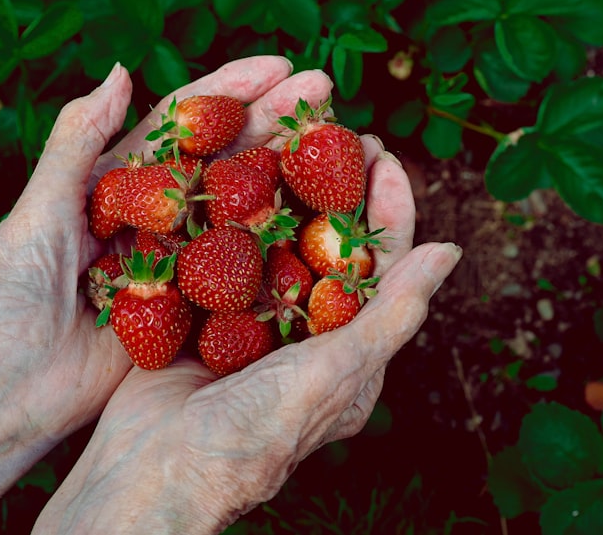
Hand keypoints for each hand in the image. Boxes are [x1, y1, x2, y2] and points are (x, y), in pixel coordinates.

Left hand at [0, 57, 302, 519]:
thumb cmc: (0, 303)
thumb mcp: (35, 216)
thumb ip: (76, 146)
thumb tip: (121, 70)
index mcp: (117, 185)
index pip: (183, 125)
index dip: (231, 92)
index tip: (279, 66)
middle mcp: (155, 219)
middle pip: (225, 161)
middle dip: (275, 123)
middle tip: (327, 91)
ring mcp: (178, 266)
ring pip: (243, 215)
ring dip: (290, 180)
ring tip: (343, 149)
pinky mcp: (189, 315)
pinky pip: (242, 281)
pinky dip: (281, 258)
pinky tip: (324, 235)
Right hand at [32, 68, 461, 533]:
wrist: (153, 474)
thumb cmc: (252, 435)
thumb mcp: (334, 373)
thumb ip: (391, 314)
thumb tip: (449, 253)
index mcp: (347, 348)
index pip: (380, 265)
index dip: (388, 206)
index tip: (382, 153)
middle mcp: (302, 332)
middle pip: (326, 242)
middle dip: (334, 184)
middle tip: (333, 129)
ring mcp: (250, 322)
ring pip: (273, 239)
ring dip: (280, 188)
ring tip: (280, 135)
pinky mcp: (202, 316)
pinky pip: (220, 253)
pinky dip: (223, 213)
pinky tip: (220, 171)